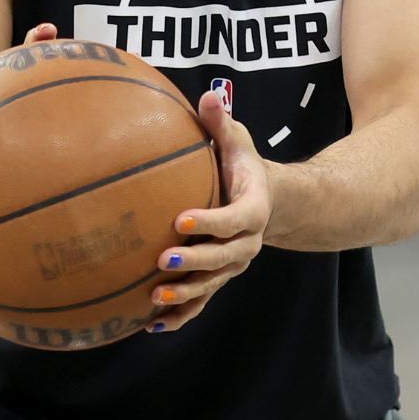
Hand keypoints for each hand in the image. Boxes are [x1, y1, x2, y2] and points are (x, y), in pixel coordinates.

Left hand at [147, 88, 271, 332]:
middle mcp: (245, 244)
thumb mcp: (239, 141)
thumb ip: (221, 123)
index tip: (179, 218)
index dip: (208, 221)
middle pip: (220, 258)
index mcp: (252, 210)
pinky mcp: (218, 279)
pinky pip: (200, 302)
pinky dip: (179, 315)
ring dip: (183, 295)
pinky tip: (149, 325)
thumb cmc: (244, 167)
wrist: (269, 203)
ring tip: (153, 299)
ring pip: (210, 286)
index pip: (232, 219)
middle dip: (192, 262)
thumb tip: (207, 94)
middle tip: (161, 259)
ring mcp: (232, 266)